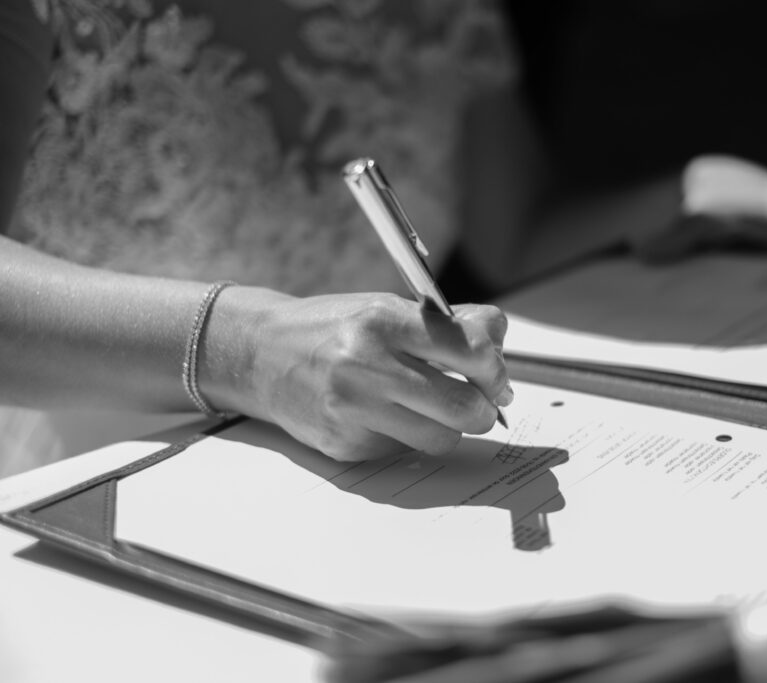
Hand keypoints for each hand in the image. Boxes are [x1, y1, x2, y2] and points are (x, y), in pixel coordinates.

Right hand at [206, 289, 511, 460]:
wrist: (258, 355)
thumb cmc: (331, 328)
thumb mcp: (385, 308)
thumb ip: (444, 324)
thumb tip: (496, 340)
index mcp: (383, 321)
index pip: (469, 348)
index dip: (495, 366)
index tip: (495, 372)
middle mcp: (366, 365)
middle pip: (464, 405)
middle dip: (485, 407)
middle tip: (484, 401)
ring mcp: (353, 410)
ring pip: (442, 438)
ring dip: (450, 427)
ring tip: (435, 408)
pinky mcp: (345, 444)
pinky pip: (404, 451)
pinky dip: (409, 436)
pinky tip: (387, 415)